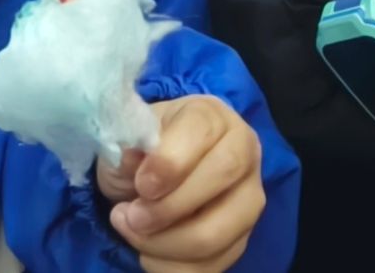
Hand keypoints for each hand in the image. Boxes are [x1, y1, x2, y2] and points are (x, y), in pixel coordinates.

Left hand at [97, 95, 265, 272]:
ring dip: (164, 243)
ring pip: (217, 232)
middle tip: (131, 215)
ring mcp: (247, 198)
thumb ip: (127, 147)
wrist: (154, 181)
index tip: (141, 184)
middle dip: (169, 206)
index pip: (203, 130)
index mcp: (211, 116)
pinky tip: (149, 252)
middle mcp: (243, 151)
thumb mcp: (126, 142)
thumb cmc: (143, 153)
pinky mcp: (241, 240)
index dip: (170, 161)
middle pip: (223, 174)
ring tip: (134, 231)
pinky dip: (170, 267)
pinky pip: (210, 267)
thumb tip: (130, 157)